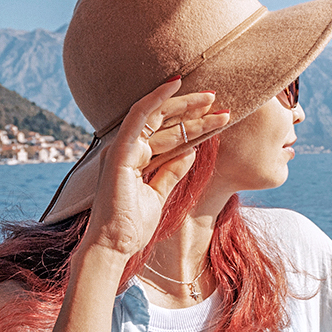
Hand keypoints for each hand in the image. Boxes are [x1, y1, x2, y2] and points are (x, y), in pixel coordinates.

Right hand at [79, 78, 230, 258]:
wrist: (113, 246)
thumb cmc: (132, 226)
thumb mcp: (159, 194)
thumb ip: (172, 171)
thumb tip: (191, 150)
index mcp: (137, 159)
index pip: (168, 134)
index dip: (193, 124)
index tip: (218, 117)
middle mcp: (129, 150)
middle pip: (164, 122)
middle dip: (191, 109)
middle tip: (218, 100)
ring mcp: (123, 149)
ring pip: (157, 116)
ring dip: (184, 105)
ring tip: (211, 97)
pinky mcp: (121, 152)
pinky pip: (139, 118)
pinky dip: (156, 100)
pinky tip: (174, 85)